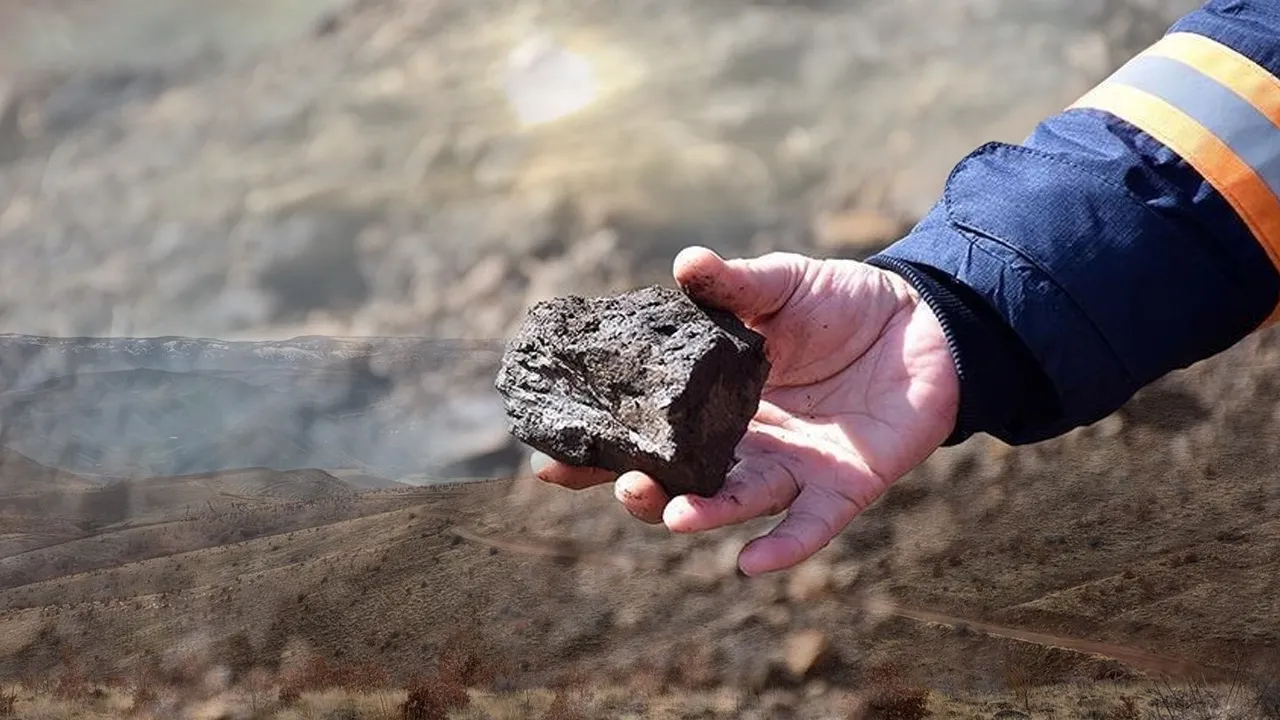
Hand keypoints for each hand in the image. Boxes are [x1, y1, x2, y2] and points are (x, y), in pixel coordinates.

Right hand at [532, 246, 959, 575]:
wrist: (925, 323)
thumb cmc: (843, 303)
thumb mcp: (782, 285)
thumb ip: (734, 286)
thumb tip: (685, 263)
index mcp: (717, 400)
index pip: (650, 431)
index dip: (603, 448)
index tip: (548, 462)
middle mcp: (746, 443)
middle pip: (682, 479)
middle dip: (643, 489)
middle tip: (615, 482)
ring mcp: (792, 468)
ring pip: (736, 502)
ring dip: (701, 513)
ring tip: (668, 513)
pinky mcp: (843, 486)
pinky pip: (810, 526)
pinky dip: (783, 547)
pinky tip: (751, 565)